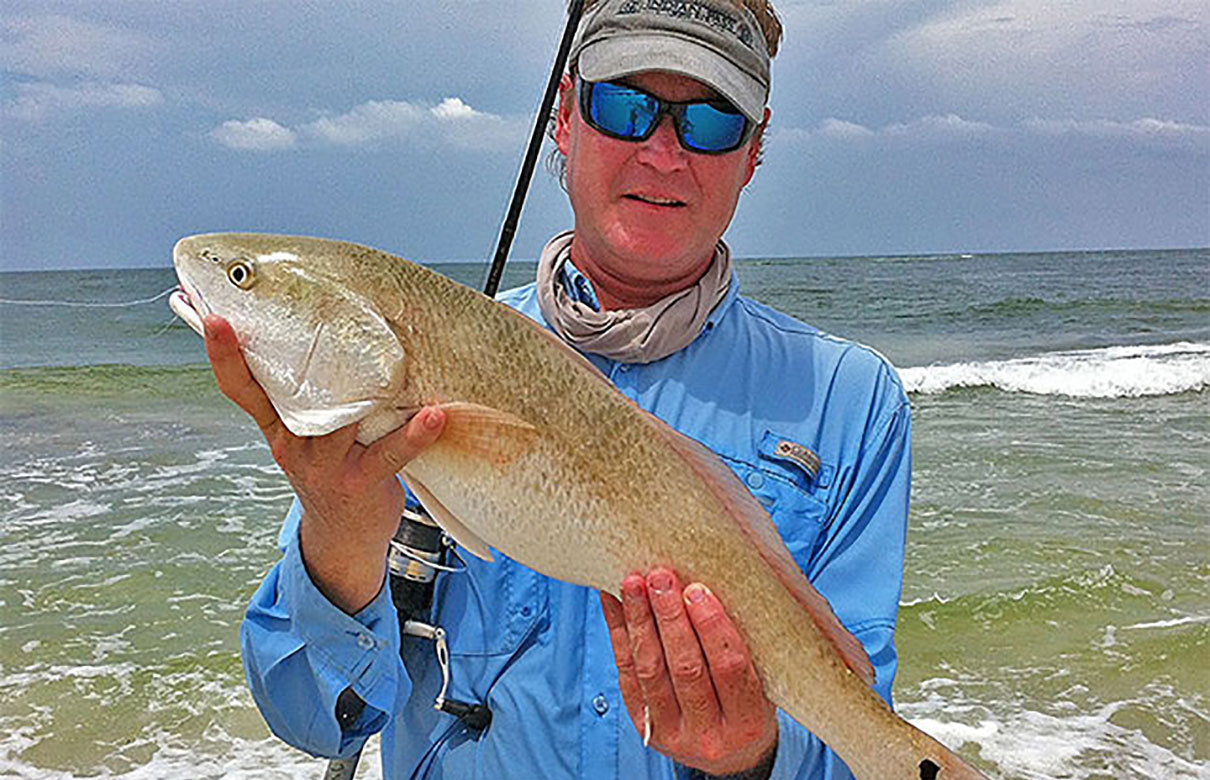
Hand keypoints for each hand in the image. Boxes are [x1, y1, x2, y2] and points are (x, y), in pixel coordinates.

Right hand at [202, 314, 444, 611]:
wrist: (344, 537)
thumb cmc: (331, 470)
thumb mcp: (303, 436)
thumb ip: (305, 397)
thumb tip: (324, 333)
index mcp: (275, 426)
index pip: (241, 387)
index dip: (224, 355)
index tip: (215, 318)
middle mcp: (293, 444)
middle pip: (292, 392)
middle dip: (302, 352)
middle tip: (321, 310)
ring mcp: (324, 465)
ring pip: (342, 416)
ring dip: (370, 385)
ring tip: (394, 351)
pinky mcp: (359, 482)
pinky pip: (390, 453)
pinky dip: (415, 434)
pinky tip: (434, 414)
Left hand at [600, 568, 777, 776]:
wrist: (729, 756)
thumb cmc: (749, 705)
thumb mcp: (763, 682)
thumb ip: (744, 645)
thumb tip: (711, 583)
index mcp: (747, 721)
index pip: (730, 669)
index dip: (713, 628)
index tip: (698, 590)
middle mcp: (708, 734)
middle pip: (685, 669)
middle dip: (670, 618)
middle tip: (661, 577)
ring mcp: (672, 733)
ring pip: (650, 671)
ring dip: (639, 622)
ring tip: (633, 583)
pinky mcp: (643, 726)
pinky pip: (627, 675)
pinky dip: (619, 634)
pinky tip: (613, 602)